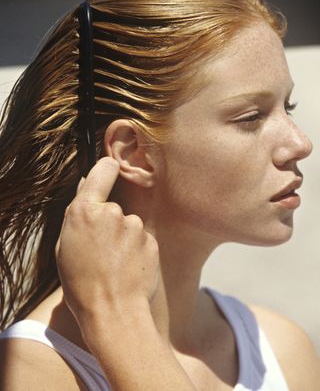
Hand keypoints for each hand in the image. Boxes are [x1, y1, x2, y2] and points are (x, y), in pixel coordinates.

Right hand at [55, 157, 159, 325]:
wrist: (113, 312)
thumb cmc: (81, 283)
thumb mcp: (65, 246)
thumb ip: (78, 213)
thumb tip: (86, 185)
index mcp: (85, 211)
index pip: (104, 169)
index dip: (107, 169)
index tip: (110, 170)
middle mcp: (113, 212)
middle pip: (114, 207)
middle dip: (109, 221)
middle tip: (101, 249)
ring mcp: (135, 226)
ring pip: (129, 225)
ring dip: (124, 238)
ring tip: (114, 264)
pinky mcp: (151, 240)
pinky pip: (142, 239)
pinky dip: (137, 250)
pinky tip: (128, 268)